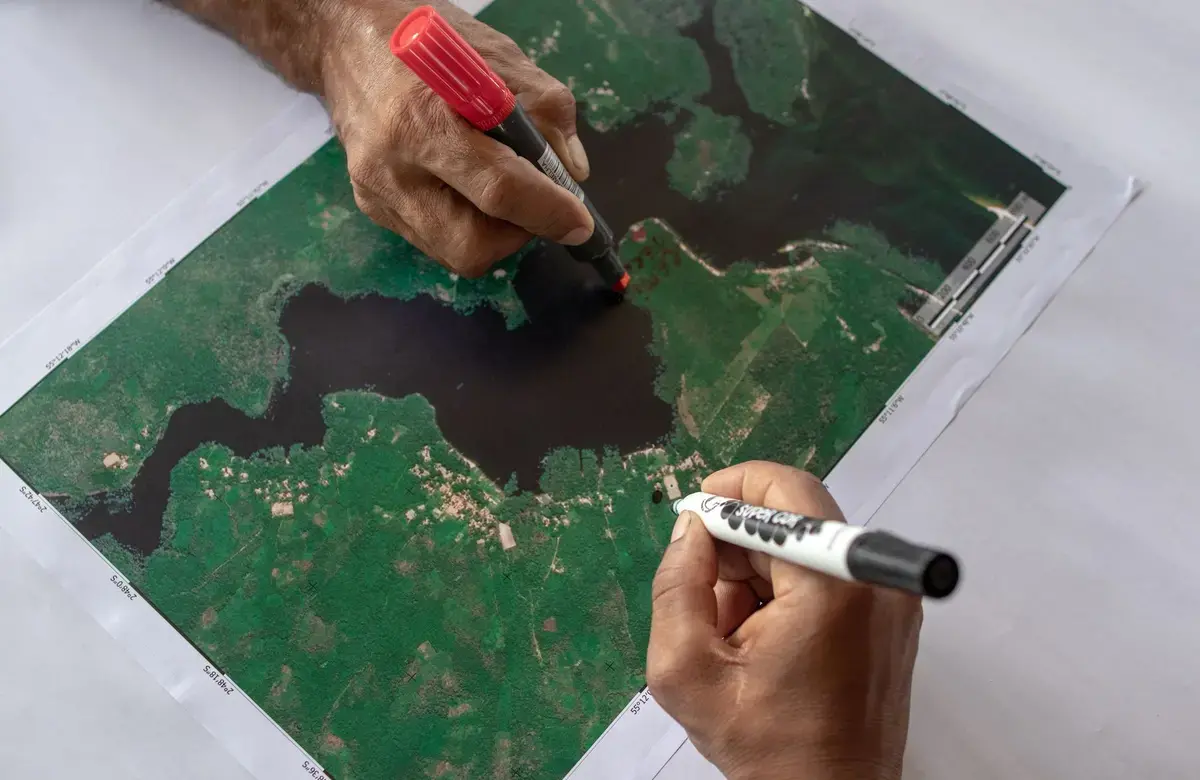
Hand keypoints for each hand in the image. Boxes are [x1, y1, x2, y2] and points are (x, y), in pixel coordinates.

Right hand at [314, 0, 593, 276]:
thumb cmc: (428, 40)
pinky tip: (464, 185)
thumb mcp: (499, 58)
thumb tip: (571, 175)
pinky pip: (434, 240)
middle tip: (533, 202)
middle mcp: (392, 168)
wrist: (345, 39)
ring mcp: (377, 194)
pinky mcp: (371, 206)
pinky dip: (465, 224)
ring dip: (493, 232)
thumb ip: (546, 112)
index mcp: (424, 121)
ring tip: (499, 188)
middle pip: (470, 245)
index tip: (579, 224)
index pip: (498, 189)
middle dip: (516, 233)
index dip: (547, 212)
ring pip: (453, 253)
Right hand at [647, 462, 922, 779]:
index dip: (730, 492)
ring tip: (734, 637)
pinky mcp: (891, 617)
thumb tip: (691, 531)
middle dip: (736, 549)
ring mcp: (890, 600)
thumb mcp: (688, 672)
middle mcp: (874, 582)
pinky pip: (828, 576)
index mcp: (832, 587)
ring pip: (806, 548)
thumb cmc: (770, 749)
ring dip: (758, 577)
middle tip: (705, 598)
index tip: (695, 517)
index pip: (785, 491)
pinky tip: (762, 643)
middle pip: (793, 521)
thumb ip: (676, 587)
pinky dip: (786, 594)